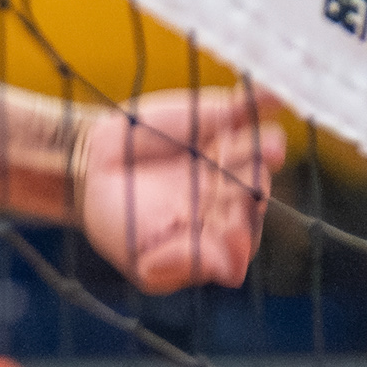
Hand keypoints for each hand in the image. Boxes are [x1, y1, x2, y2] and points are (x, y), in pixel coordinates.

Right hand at [74, 83, 285, 291]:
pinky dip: (260, 100)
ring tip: (261, 147)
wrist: (94, 171)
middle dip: (248, 188)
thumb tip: (229, 271)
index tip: (233, 234)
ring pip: (255, 152)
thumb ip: (179, 266)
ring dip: (259, 149)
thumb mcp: (142, 259)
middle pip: (253, 193)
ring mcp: (233, 156)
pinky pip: (247, 109)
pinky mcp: (222, 118)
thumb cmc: (121, 224)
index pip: (243, 239)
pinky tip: (273, 94)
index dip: (240, 237)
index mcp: (222, 236)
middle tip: (234, 183)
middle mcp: (235, 196)